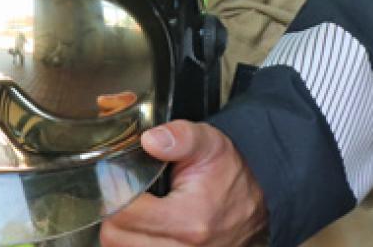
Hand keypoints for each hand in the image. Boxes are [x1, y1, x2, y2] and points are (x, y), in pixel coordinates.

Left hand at [101, 121, 268, 246]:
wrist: (258, 202)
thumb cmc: (230, 175)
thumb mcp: (208, 143)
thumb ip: (179, 137)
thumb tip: (150, 140)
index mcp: (189, 220)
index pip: (124, 215)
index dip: (114, 194)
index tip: (120, 181)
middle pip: (116, 239)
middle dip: (114, 214)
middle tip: (125, 196)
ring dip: (122, 233)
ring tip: (135, 213)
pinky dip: (134, 242)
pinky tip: (143, 228)